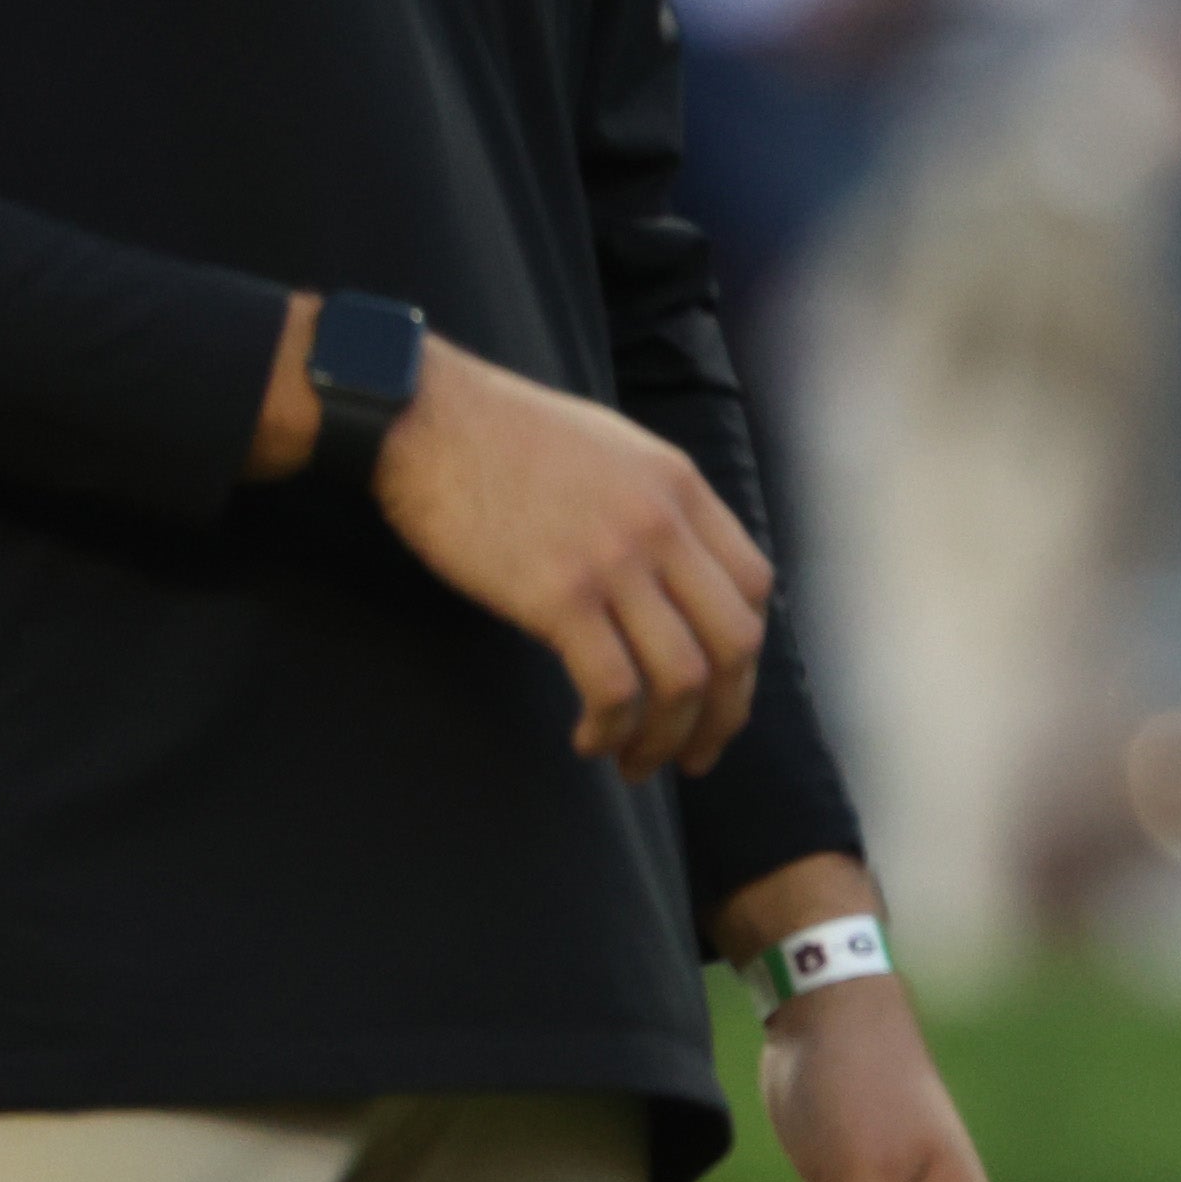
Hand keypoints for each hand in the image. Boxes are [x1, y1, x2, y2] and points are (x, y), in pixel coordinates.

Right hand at [374, 343, 769, 777]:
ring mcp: (614, 561)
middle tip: (696, 755)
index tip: (720, 691)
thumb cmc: (506, 437)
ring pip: (683, 677)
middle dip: (724, 714)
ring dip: (668, 738)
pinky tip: (591, 739)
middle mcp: (664, 525)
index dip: (744, 653)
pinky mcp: (557, 596)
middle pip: (735, 642)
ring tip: (637, 763)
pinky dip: (613, 727)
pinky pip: (614, 686)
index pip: (753, 586)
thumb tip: (672, 572)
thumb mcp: (614, 451)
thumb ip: (654, 506)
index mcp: (682, 488)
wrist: (426, 418)